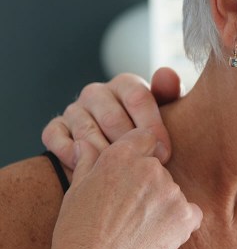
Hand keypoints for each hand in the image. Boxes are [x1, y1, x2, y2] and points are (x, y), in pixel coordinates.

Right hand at [41, 67, 181, 169]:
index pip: (137, 97)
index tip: (163, 154)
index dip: (152, 126)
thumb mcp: (166, 111)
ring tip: (119, 174)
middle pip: (111, 117)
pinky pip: (56, 138)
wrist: (120, 155)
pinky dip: (71, 155)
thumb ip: (169, 92)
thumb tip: (167, 74)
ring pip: (85, 130)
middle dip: (129, 145)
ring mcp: (74, 110)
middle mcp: (97, 93)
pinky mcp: (55, 128)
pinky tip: (89, 170)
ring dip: (103, 154)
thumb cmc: (149, 131)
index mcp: (125, 84)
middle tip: (142, 167)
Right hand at [48, 128, 201, 248]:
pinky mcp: (185, 214)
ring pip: (172, 193)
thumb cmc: (78, 232)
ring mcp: (170, 191)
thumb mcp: (76, 190)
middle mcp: (150, 169)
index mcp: (121, 157)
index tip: (133, 173)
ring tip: (138, 230)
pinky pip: (190, 214)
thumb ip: (88, 162)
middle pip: (159, 169)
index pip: (146, 137)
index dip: (141, 153)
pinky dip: (180, 224)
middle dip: (148, 186)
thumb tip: (85, 143)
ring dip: (162, 206)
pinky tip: (158, 236)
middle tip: (128, 213)